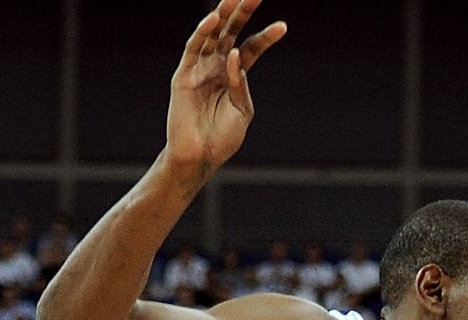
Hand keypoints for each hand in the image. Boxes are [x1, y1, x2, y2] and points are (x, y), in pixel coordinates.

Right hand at [165, 0, 286, 178]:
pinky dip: (202, 32)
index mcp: (235, 75)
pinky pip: (193, 49)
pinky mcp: (184, 75)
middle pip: (231, 32)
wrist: (200, 156)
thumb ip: (242, 85)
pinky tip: (214, 19)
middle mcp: (217, 66)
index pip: (252, 48)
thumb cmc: (222, 137)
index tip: (283, 26)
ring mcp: (200, 68)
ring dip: (222, 14)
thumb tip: (235, 57)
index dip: (266, 37)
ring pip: (211, 34)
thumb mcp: (242, 111)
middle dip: (242, 12)